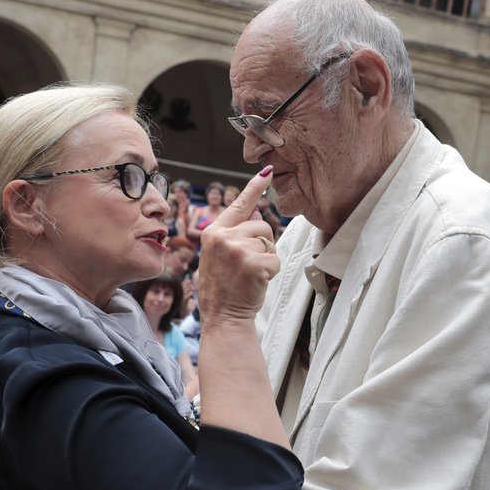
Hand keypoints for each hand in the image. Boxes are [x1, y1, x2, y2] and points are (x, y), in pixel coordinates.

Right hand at [198, 166, 277, 323]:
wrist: (223, 317)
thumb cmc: (223, 288)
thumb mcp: (219, 255)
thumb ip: (234, 234)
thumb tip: (254, 213)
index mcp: (213, 232)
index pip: (238, 204)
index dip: (254, 188)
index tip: (267, 172)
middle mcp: (223, 236)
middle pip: (261, 225)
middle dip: (262, 244)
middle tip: (246, 266)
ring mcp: (237, 249)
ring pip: (269, 241)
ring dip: (266, 258)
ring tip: (249, 274)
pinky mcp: (253, 262)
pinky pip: (275, 259)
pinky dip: (271, 272)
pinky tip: (256, 281)